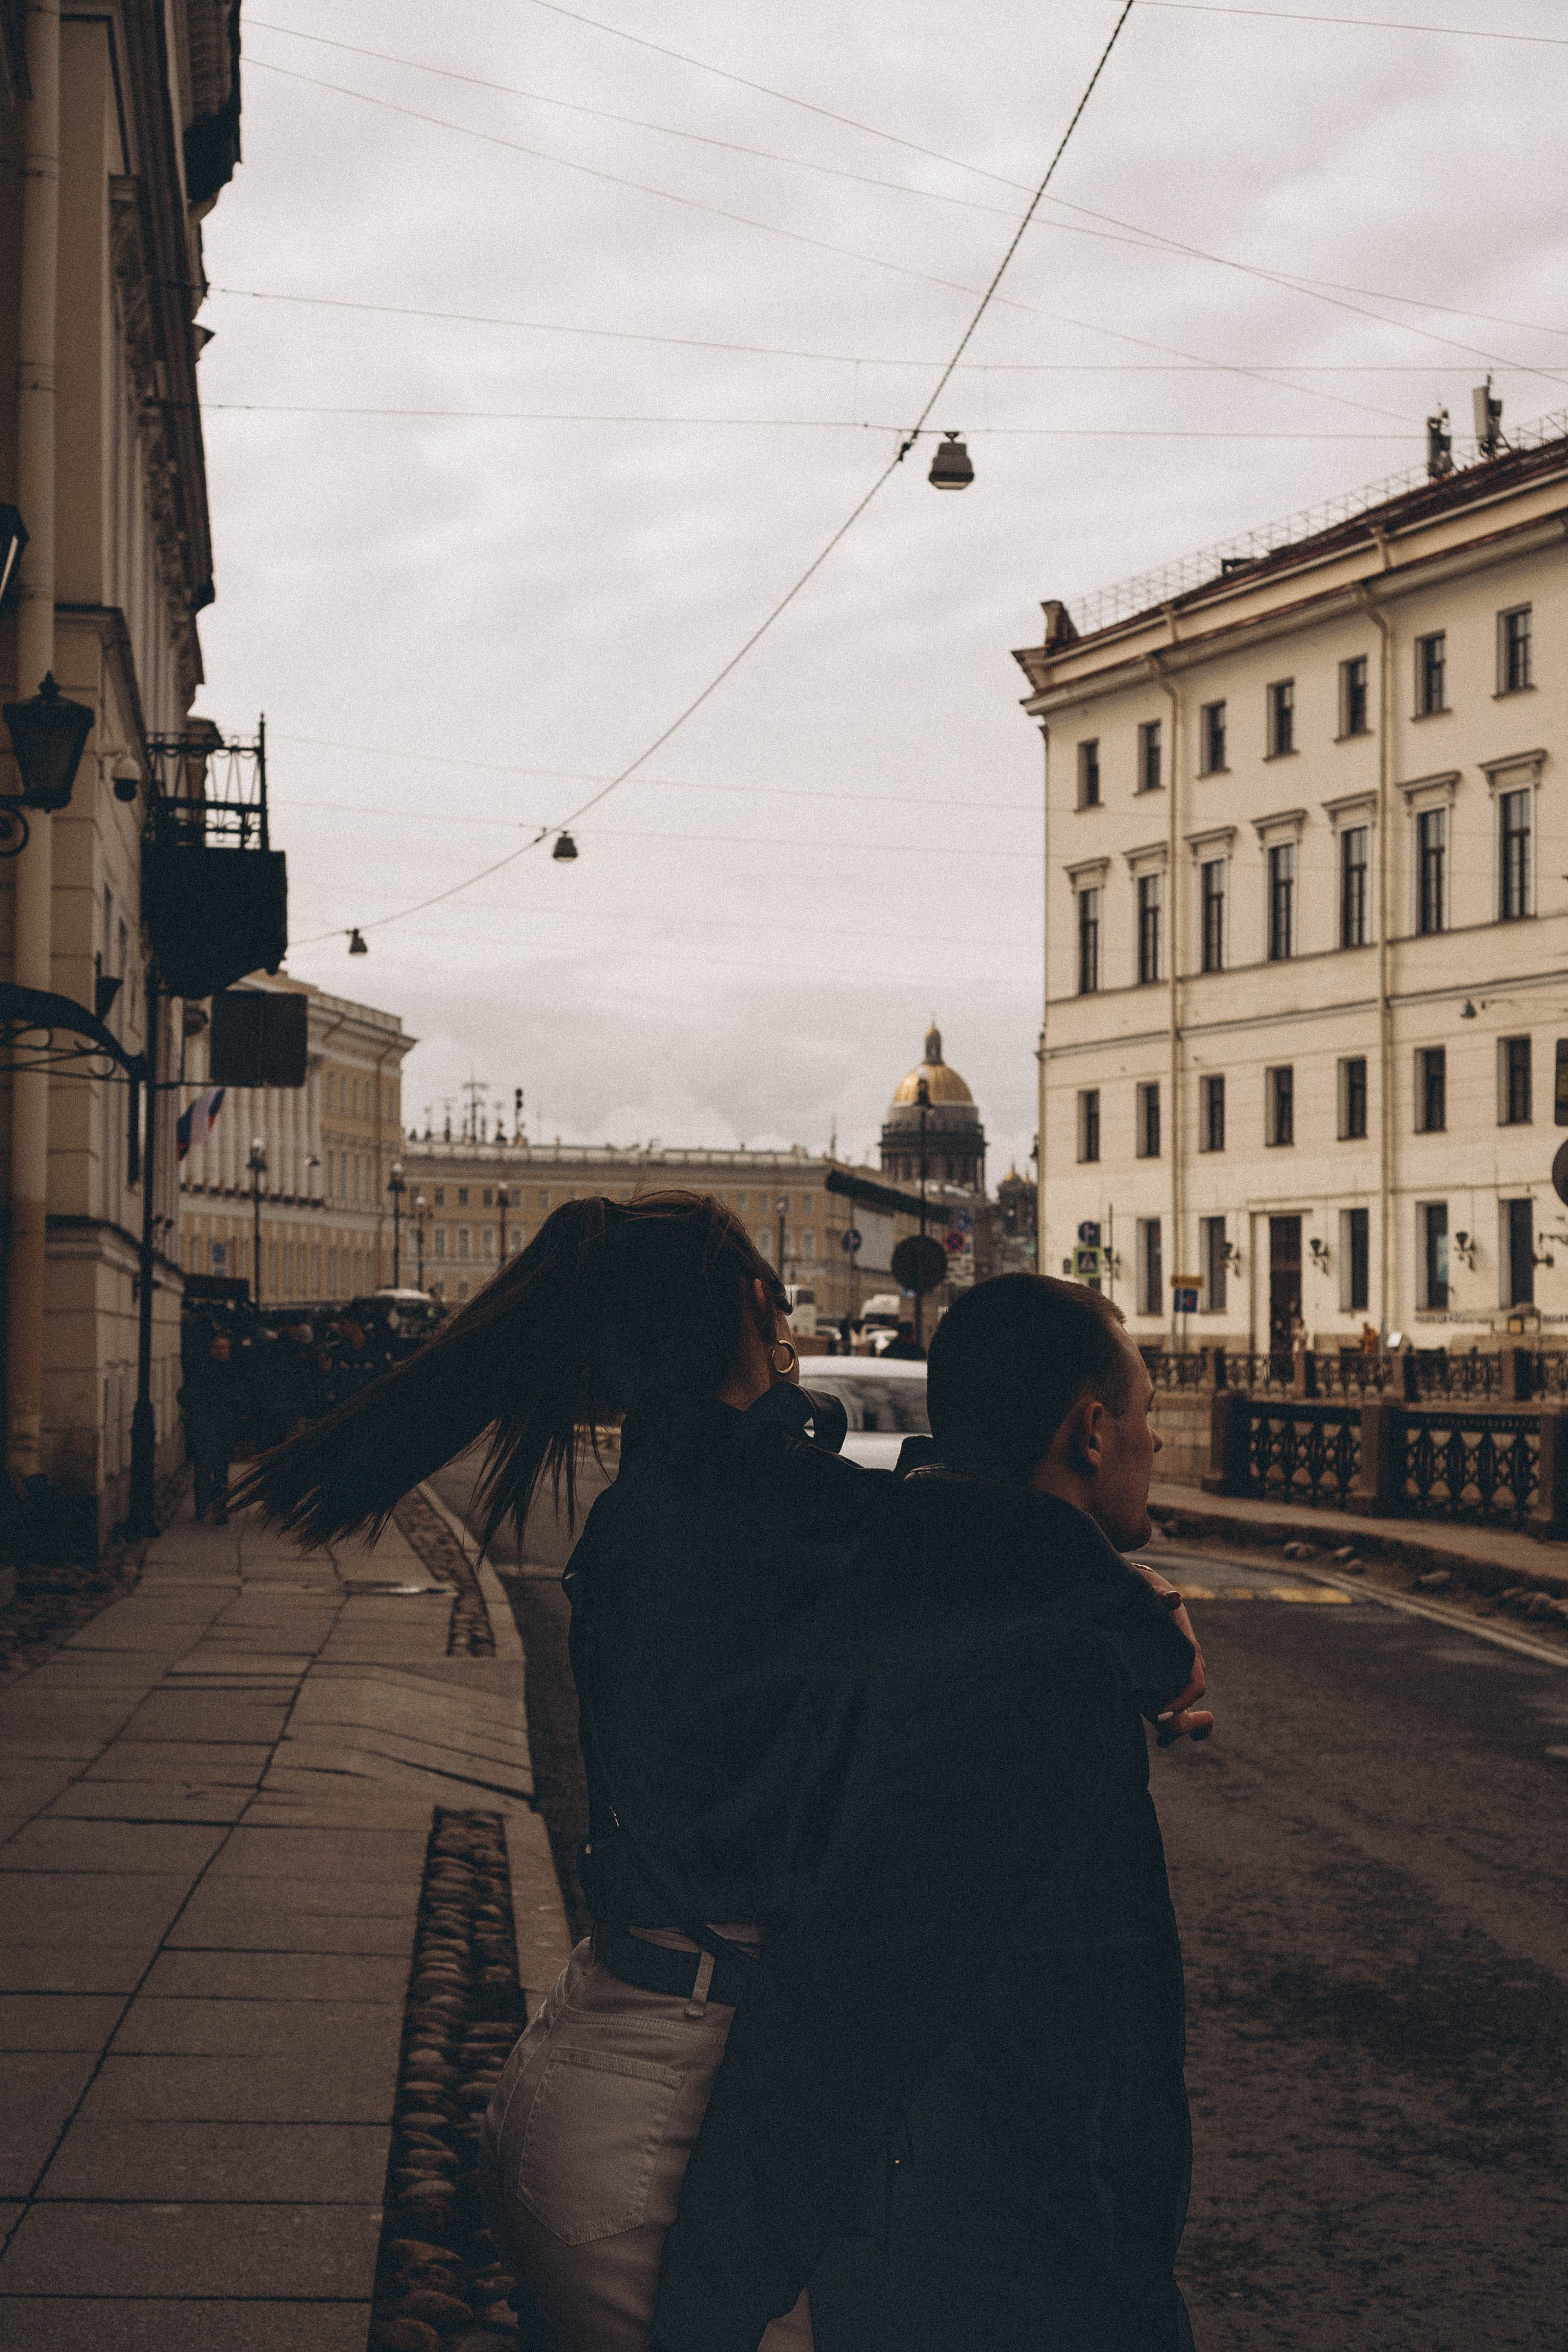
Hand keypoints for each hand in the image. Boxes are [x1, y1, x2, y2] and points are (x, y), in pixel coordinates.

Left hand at [1132, 1564, 1213, 1745]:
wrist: (1144, 1593)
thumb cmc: (1151, 1594)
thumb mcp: (1155, 1592)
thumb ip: (1162, 1597)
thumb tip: (1174, 1598)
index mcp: (1188, 1652)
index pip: (1195, 1686)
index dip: (1182, 1703)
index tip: (1161, 1713)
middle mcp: (1185, 1668)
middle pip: (1190, 1704)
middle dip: (1181, 1722)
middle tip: (1161, 1734)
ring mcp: (1173, 1676)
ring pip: (1182, 1710)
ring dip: (1175, 1727)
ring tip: (1162, 1742)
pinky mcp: (1158, 1681)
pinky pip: (1169, 1707)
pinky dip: (1167, 1722)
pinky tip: (1158, 1738)